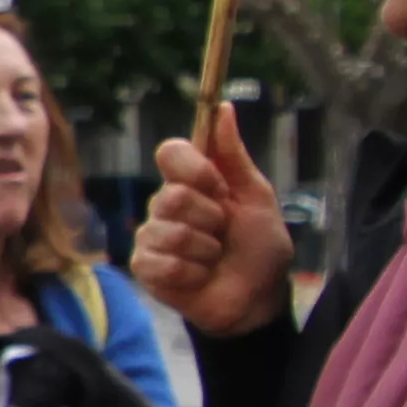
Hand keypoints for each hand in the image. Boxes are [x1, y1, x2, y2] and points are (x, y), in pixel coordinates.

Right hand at [132, 105, 293, 338]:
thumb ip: (234, 155)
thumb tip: (223, 107)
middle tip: (222, 234)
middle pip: (171, 195)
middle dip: (209, 219)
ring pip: (169, 233)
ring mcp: (152, 237)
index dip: (194, 169)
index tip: (217, 188)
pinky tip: (199, 278)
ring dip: (205, 251)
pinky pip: (162, 263)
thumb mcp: (256, 197)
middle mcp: (166, 206)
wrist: (258, 298)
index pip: (170, 152)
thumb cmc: (259, 247)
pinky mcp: (146, 268)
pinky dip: (191, 273)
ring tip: (213, 260)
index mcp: (191, 183)